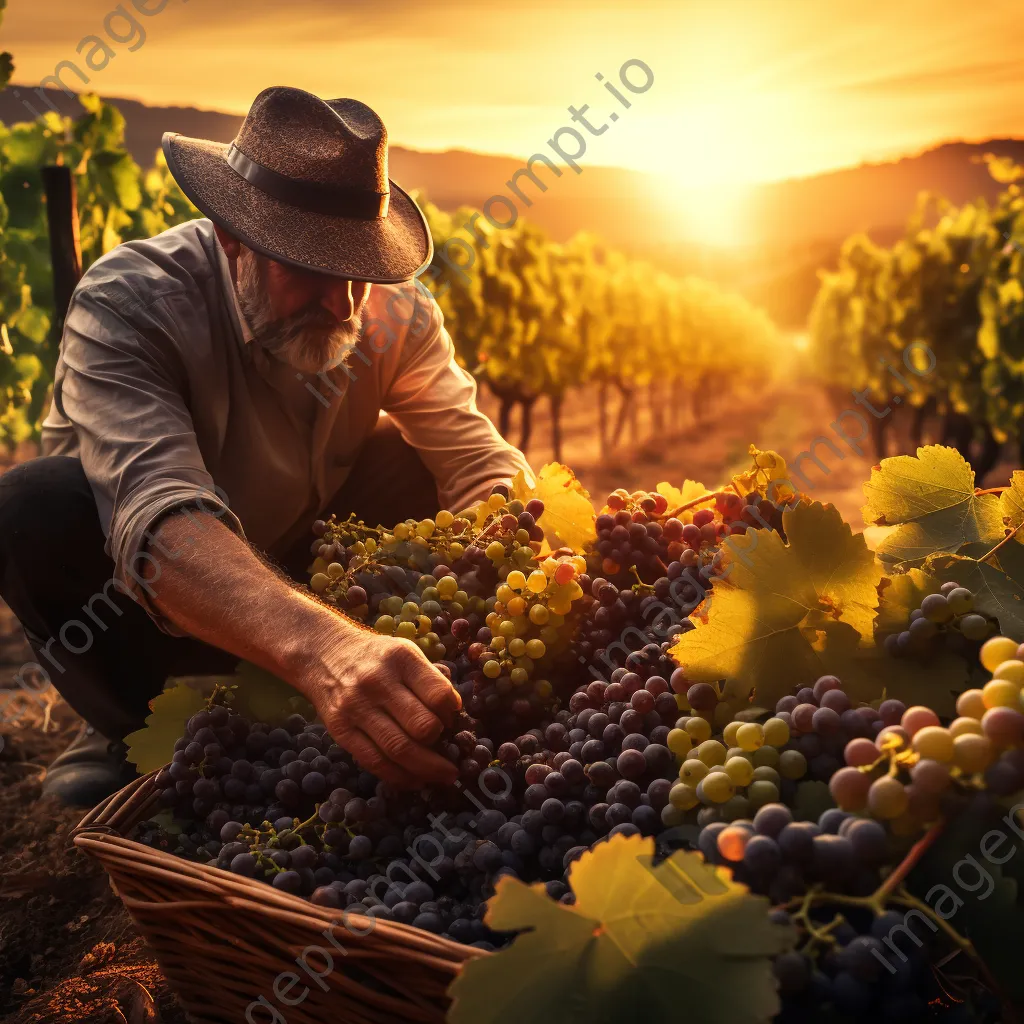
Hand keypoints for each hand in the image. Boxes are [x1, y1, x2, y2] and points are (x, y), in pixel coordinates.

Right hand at [305, 626, 460, 788]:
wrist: (324, 654)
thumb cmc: (376, 656)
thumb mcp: (405, 652)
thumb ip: (430, 679)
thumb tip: (455, 712)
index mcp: (401, 659)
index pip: (439, 695)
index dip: (452, 714)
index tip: (453, 721)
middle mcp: (378, 681)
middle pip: (421, 726)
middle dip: (442, 746)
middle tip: (450, 755)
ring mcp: (356, 707)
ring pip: (399, 749)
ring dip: (427, 769)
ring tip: (443, 776)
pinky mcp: (340, 729)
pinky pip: (374, 761)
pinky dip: (399, 776)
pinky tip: (415, 780)